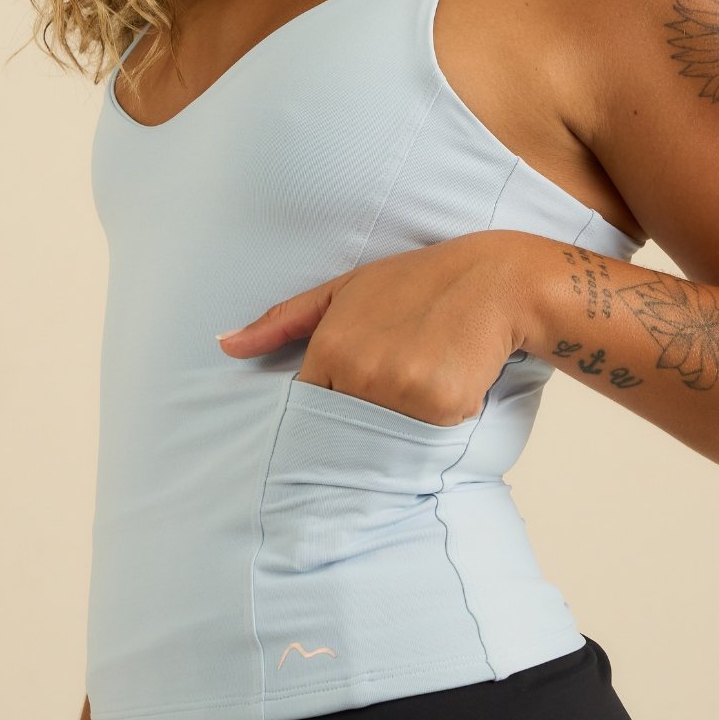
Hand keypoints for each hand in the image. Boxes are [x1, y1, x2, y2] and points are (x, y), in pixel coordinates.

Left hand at [215, 230, 530, 425]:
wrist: (493, 280)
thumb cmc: (415, 282)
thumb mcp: (344, 291)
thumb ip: (282, 321)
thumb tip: (224, 345)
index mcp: (331, 347)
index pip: (308, 408)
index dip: (327, 407)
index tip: (346, 401)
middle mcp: (360, 372)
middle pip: (344, 428)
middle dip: (363, 418)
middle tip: (392, 386)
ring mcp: (400, 392)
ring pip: (385, 438)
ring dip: (401, 421)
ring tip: (424, 375)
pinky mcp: (440, 407)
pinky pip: (426, 438)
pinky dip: (436, 423)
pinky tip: (449, 384)